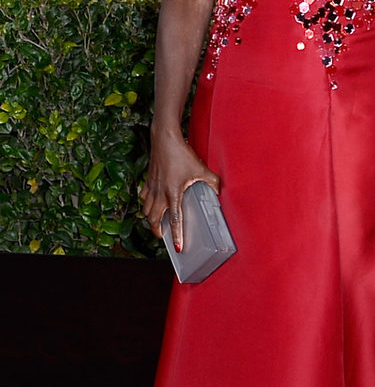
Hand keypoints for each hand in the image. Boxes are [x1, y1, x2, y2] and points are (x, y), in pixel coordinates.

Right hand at [140, 129, 219, 251]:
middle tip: (163, 237)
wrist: (164, 139)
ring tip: (157, 224)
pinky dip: (146, 205)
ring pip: (146, 211)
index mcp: (173, 193)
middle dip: (158, 231)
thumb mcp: (201, 168)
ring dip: (150, 220)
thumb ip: (212, 181)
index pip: (175, 220)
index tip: (178, 247)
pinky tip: (151, 205)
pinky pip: (144, 198)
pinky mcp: (148, 181)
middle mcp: (160, 193)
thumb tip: (219, 191)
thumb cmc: (182, 154)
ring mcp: (152, 187)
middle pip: (154, 220)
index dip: (176, 235)